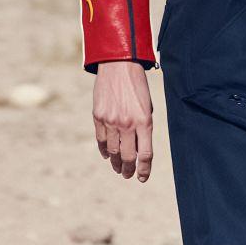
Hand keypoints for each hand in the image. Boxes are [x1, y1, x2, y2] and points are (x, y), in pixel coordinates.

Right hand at [92, 61, 153, 180]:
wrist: (119, 66)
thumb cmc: (137, 86)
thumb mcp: (147, 107)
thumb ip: (144, 127)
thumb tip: (139, 149)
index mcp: (144, 121)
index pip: (145, 154)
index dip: (144, 169)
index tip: (142, 178)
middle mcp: (127, 124)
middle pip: (128, 156)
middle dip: (128, 169)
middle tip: (127, 175)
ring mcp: (111, 121)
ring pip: (113, 151)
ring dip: (116, 162)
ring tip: (118, 168)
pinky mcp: (98, 116)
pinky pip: (101, 140)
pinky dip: (104, 150)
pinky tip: (108, 155)